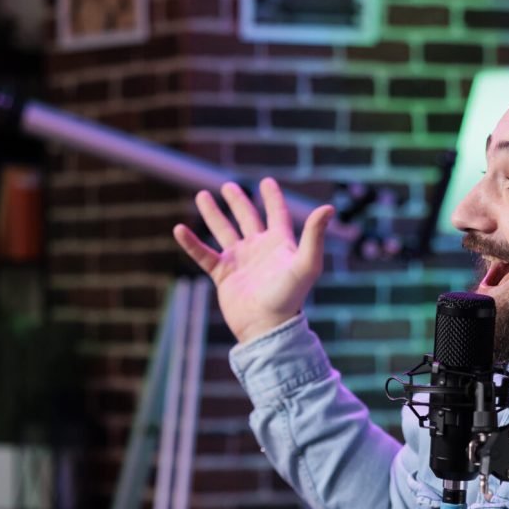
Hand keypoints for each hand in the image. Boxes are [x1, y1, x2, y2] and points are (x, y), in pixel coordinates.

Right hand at [173, 178, 334, 345]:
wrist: (266, 327)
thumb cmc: (290, 297)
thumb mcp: (306, 264)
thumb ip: (314, 235)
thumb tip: (329, 207)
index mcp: (279, 244)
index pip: (276, 214)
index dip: (272, 198)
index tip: (266, 182)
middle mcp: (259, 250)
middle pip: (247, 219)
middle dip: (238, 201)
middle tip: (228, 186)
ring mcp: (239, 262)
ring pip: (223, 232)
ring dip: (213, 214)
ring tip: (202, 195)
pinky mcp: (223, 276)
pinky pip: (204, 255)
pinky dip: (191, 242)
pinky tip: (178, 229)